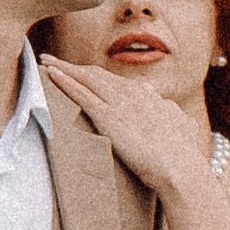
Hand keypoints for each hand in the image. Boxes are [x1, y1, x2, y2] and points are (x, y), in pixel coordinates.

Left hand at [41, 54, 205, 202]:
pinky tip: (50, 73)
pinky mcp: (109, 117)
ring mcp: (120, 104)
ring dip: (64, 68)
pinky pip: (82, 94)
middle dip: (74, 67)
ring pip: (87, 78)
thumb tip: (170, 107)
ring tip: (45, 61)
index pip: (117, 83)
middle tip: (53, 60)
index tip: (84, 75)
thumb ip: (171, 115)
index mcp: (149, 97)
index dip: (97, 78)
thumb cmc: (184, 157)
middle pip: (98, 75)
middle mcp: (134, 94)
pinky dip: (64, 81)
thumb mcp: (182, 127)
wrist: (182, 169)